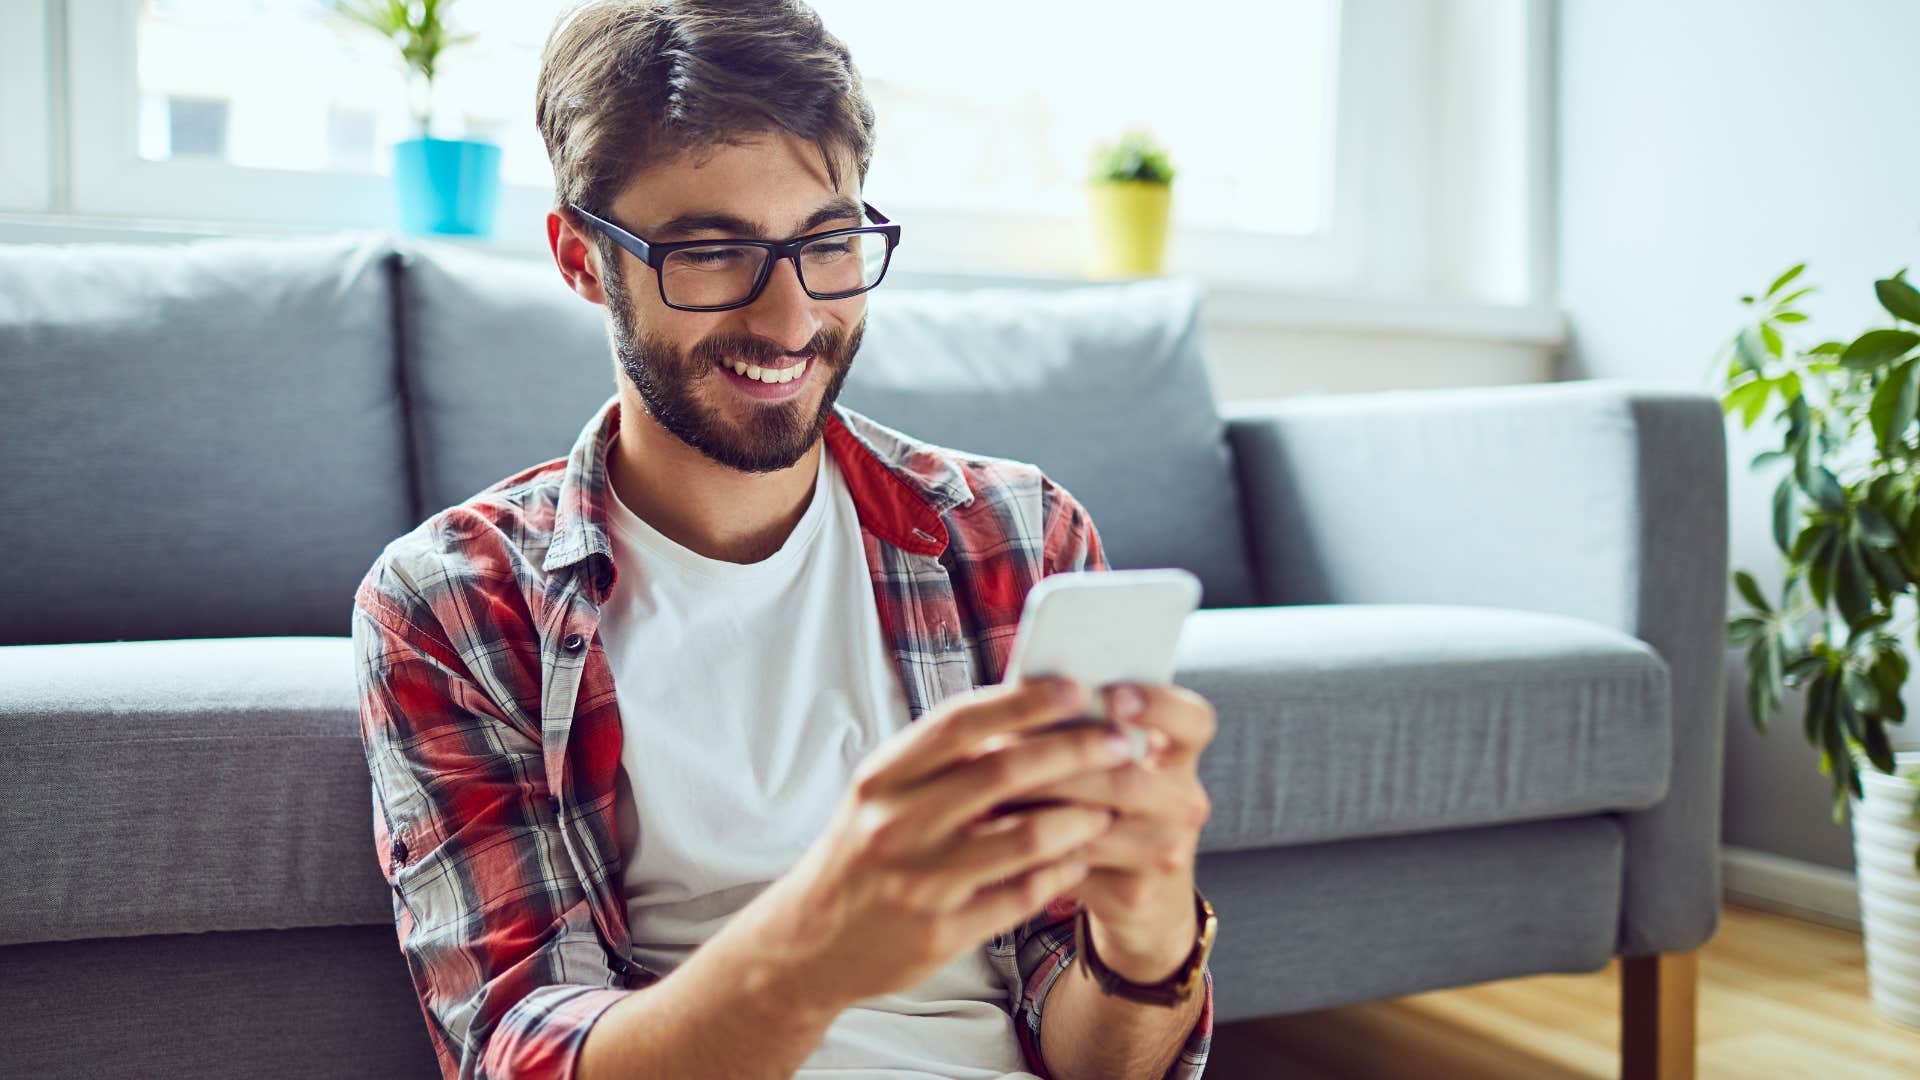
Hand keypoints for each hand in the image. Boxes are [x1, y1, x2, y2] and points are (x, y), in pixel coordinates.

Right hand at [740, 674, 1133, 1008]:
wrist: (808, 943)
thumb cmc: (861, 853)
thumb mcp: (882, 794)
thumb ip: (940, 759)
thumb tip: (1021, 710)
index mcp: (883, 777)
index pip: (961, 722)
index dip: (1024, 701)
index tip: (1076, 687)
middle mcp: (896, 824)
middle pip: (1002, 772)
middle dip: (1073, 753)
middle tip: (1120, 743)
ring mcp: (918, 881)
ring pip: (1023, 837)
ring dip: (1079, 817)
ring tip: (1109, 805)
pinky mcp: (939, 933)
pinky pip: (1020, 895)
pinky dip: (1060, 872)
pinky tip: (1080, 858)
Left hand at [986, 680, 1216, 983]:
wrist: (1139, 894)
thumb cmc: (1107, 805)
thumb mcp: (1112, 763)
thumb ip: (1083, 726)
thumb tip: (1021, 692)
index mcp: (1181, 755)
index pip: (1193, 721)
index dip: (1157, 705)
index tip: (1112, 697)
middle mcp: (1184, 802)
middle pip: (1129, 777)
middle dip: (1061, 762)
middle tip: (1004, 745)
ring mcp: (1165, 851)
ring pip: (1095, 824)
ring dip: (1036, 805)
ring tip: (990, 789)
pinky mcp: (1134, 894)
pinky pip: (1074, 865)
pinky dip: (1031, 846)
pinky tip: (995, 832)